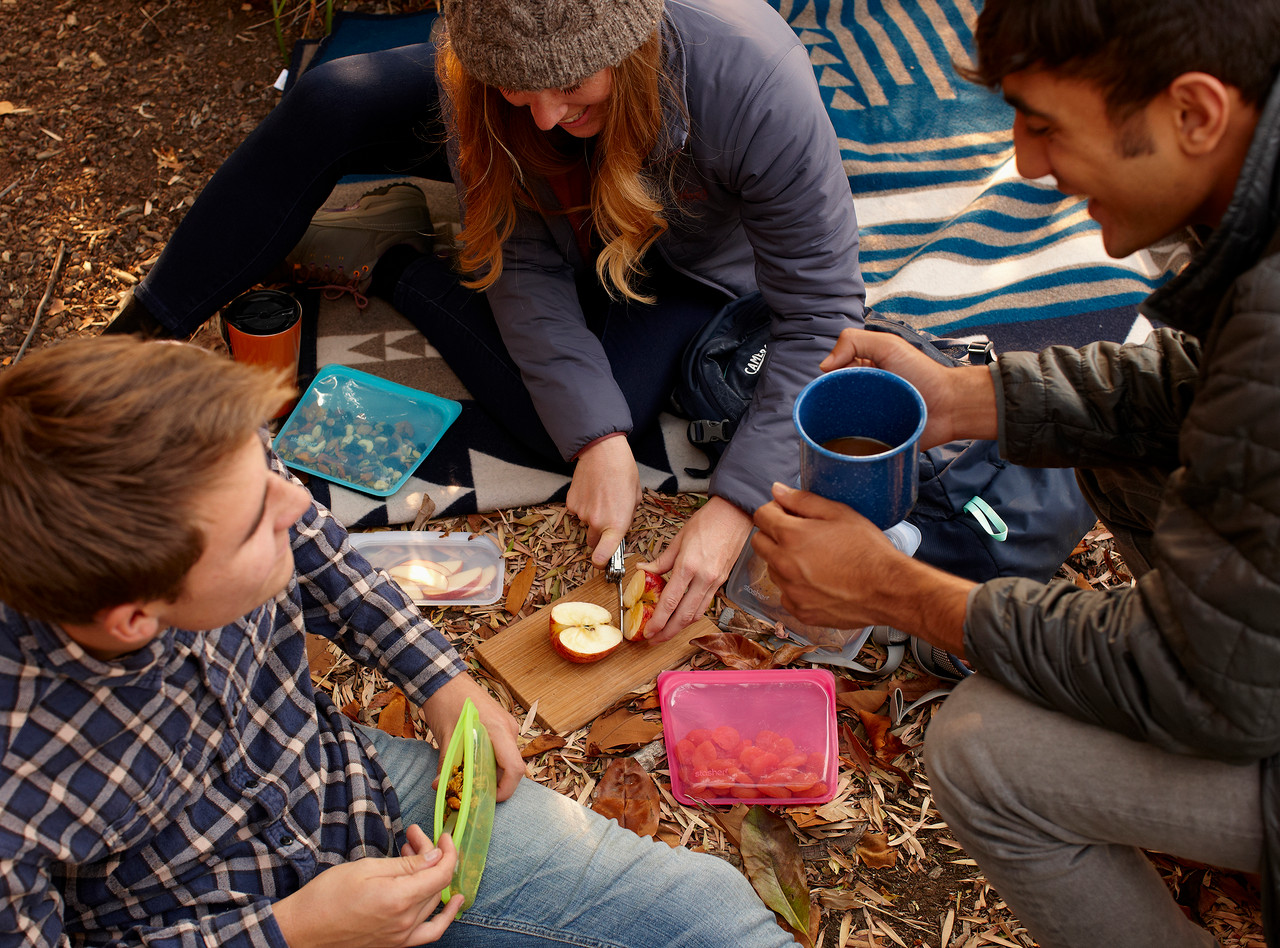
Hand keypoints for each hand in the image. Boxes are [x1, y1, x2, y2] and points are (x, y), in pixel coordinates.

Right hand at [273, 827, 462, 946]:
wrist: (303, 929)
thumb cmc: (328, 895)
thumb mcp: (367, 868)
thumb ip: (407, 864)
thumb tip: (437, 856)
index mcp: (399, 899)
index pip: (441, 873)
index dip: (448, 852)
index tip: (443, 836)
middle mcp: (405, 922)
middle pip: (436, 885)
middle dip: (432, 856)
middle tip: (414, 838)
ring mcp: (401, 937)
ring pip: (433, 903)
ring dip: (432, 877)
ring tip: (416, 857)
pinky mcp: (395, 944)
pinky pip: (429, 932)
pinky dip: (444, 917)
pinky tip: (452, 902)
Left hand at [421, 675, 523, 800]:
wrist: (443, 678)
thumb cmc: (446, 703)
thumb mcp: (446, 737)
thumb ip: (446, 765)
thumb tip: (440, 788)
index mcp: (498, 730)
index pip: (515, 768)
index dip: (505, 789)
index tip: (488, 799)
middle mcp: (508, 728)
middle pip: (511, 766)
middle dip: (496, 783)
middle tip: (474, 792)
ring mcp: (506, 724)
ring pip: (506, 757)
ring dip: (492, 771)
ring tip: (470, 777)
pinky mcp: (500, 723)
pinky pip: (501, 748)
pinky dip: (490, 759)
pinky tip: (471, 761)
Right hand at [566, 435, 641, 567]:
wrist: (602, 451)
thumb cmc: (623, 471)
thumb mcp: (636, 496)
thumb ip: (628, 515)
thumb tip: (622, 520)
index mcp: (617, 524)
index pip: (604, 556)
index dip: (602, 563)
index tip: (603, 563)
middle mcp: (597, 523)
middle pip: (594, 542)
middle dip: (600, 536)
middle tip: (606, 518)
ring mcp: (582, 514)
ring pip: (586, 524)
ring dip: (592, 516)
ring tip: (601, 496)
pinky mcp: (571, 504)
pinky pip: (577, 512)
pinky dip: (583, 505)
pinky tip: (591, 490)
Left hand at [637, 497, 751, 641]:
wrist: (735, 514)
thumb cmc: (708, 521)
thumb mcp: (679, 538)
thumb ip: (661, 560)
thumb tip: (643, 571)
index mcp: (689, 565)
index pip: (670, 601)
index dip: (658, 621)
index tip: (648, 631)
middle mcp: (704, 578)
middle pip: (684, 615)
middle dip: (667, 632)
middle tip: (654, 640)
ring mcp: (715, 581)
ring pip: (697, 614)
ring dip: (681, 627)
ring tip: (666, 632)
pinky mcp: (722, 582)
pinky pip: (706, 604)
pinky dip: (693, 614)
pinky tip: (683, 617)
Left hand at [752, 483, 971, 652]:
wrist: (887, 590)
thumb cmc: (868, 549)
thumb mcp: (839, 513)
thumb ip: (803, 500)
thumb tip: (777, 490)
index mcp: (791, 536)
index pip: (761, 516)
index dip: (775, 510)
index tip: (789, 513)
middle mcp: (784, 565)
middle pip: (760, 543)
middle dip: (774, 534)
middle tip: (801, 535)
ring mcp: (790, 591)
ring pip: (773, 569)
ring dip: (785, 561)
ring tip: (815, 559)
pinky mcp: (800, 611)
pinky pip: (787, 594)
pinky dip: (797, 586)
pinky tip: (819, 581)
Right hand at [819, 329, 997, 446]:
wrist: (949, 407)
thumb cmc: (924, 374)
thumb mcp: (888, 345)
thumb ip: (854, 341)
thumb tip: (824, 366)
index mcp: (863, 370)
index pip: (832, 373)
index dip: (829, 377)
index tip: (836, 381)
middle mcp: (863, 393)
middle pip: (833, 398)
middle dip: (833, 401)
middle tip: (846, 403)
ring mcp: (867, 417)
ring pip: (839, 422)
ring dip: (840, 423)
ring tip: (850, 421)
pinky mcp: (874, 439)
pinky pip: (853, 442)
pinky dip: (850, 441)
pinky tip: (853, 439)